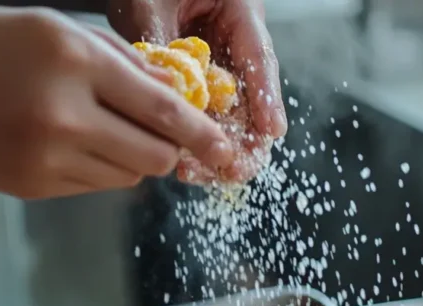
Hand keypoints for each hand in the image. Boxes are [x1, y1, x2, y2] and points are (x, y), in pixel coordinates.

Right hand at [0, 8, 231, 197]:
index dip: (203, 132)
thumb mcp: (49, 28)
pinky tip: (76, 144)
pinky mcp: (39, 188)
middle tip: (165, 133)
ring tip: (106, 128)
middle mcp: (67, 116)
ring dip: (136, 157)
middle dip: (172, 148)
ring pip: (131, 175)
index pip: (162, 108)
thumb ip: (116, 58)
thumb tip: (172, 89)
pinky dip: (104, 169)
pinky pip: (99, 186)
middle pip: (156, 154)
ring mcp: (51, 159)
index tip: (229, 149)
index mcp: (74, 63)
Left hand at [108, 0, 286, 183]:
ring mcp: (217, 73)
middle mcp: (235, 48)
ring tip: (196, 172)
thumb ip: (158, 37)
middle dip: (245, 140)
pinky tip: (183, 164)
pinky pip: (202, 121)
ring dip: (216, 149)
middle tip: (233, 168)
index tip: (272, 131)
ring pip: (229, 119)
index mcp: (241, 12)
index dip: (267, 97)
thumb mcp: (150, 0)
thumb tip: (161, 88)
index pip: (259, 57)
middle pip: (252, 100)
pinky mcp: (196, 92)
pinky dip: (193, 143)